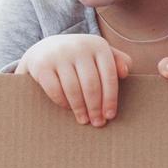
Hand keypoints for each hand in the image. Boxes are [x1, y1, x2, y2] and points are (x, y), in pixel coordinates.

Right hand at [17, 34, 131, 127]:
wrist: (44, 48)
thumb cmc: (79, 57)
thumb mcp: (98, 53)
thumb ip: (117, 60)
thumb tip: (125, 73)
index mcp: (97, 45)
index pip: (109, 75)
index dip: (110, 98)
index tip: (110, 115)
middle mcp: (79, 47)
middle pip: (91, 85)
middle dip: (95, 108)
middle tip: (97, 123)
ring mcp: (59, 55)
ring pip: (73, 89)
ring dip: (80, 109)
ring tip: (84, 120)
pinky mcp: (42, 65)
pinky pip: (55, 90)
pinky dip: (63, 102)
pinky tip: (68, 108)